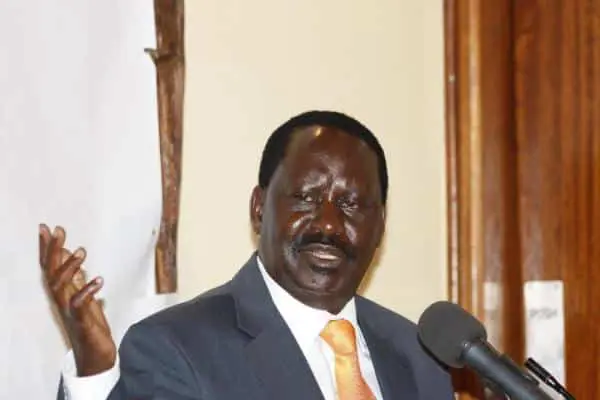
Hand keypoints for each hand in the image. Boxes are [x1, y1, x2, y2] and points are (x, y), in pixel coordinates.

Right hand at [39, 224, 116, 375]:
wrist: (94, 357)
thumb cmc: (87, 324)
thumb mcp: (81, 294)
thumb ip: (75, 275)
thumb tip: (68, 251)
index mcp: (62, 293)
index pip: (50, 267)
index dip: (46, 248)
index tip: (45, 226)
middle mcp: (62, 301)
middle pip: (51, 273)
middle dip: (53, 251)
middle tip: (59, 230)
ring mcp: (70, 312)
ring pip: (62, 287)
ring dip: (70, 268)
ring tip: (82, 251)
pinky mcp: (82, 323)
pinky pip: (80, 306)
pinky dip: (87, 292)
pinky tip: (99, 280)